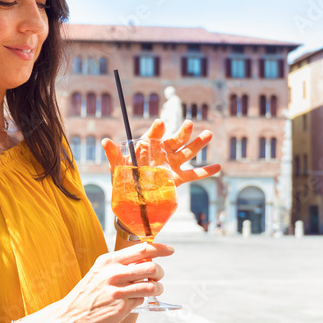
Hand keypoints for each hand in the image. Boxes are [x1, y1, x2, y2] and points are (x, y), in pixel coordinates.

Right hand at [56, 243, 173, 322]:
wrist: (69, 315)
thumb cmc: (87, 293)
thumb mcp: (99, 271)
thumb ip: (120, 265)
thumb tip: (146, 260)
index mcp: (109, 260)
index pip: (142, 249)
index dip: (160, 249)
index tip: (170, 250)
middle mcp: (114, 273)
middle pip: (152, 266)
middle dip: (160, 272)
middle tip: (157, 276)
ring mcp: (118, 291)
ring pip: (152, 285)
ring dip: (158, 288)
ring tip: (154, 290)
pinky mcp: (121, 307)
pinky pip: (142, 300)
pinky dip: (143, 299)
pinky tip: (134, 301)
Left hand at [102, 119, 221, 185]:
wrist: (131, 199)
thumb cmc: (123, 178)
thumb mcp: (117, 166)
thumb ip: (113, 153)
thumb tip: (104, 141)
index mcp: (147, 147)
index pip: (153, 135)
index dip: (156, 130)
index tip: (160, 125)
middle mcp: (161, 153)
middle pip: (174, 140)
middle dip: (182, 132)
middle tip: (189, 123)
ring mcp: (171, 165)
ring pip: (187, 152)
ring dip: (198, 144)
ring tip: (209, 134)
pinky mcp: (177, 178)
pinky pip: (193, 174)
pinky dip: (206, 171)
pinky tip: (218, 166)